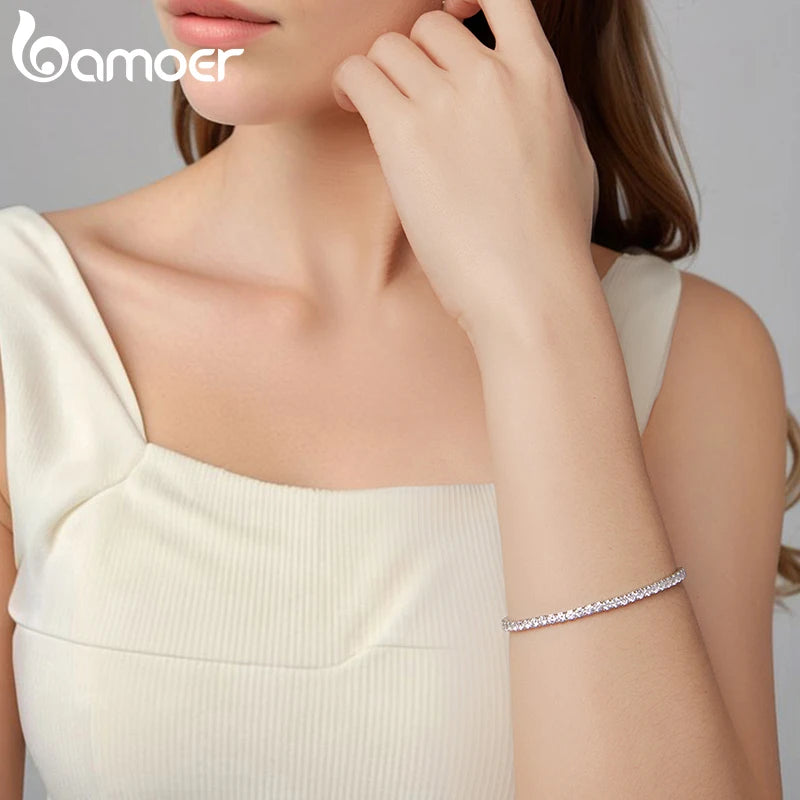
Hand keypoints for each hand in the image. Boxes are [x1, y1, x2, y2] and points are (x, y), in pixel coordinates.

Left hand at [331, 0, 597, 337]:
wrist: (530, 285)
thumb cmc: (552, 238)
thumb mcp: (572, 155)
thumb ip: (545, 108)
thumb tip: (528, 91)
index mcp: (539, 75)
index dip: (468, 2)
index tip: (454, 21)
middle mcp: (491, 75)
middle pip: (430, 25)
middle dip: (416, 57)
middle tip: (407, 95)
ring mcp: (446, 101)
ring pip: (391, 46)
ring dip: (381, 75)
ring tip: (378, 108)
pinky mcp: (403, 132)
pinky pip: (358, 73)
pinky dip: (349, 85)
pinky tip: (353, 108)